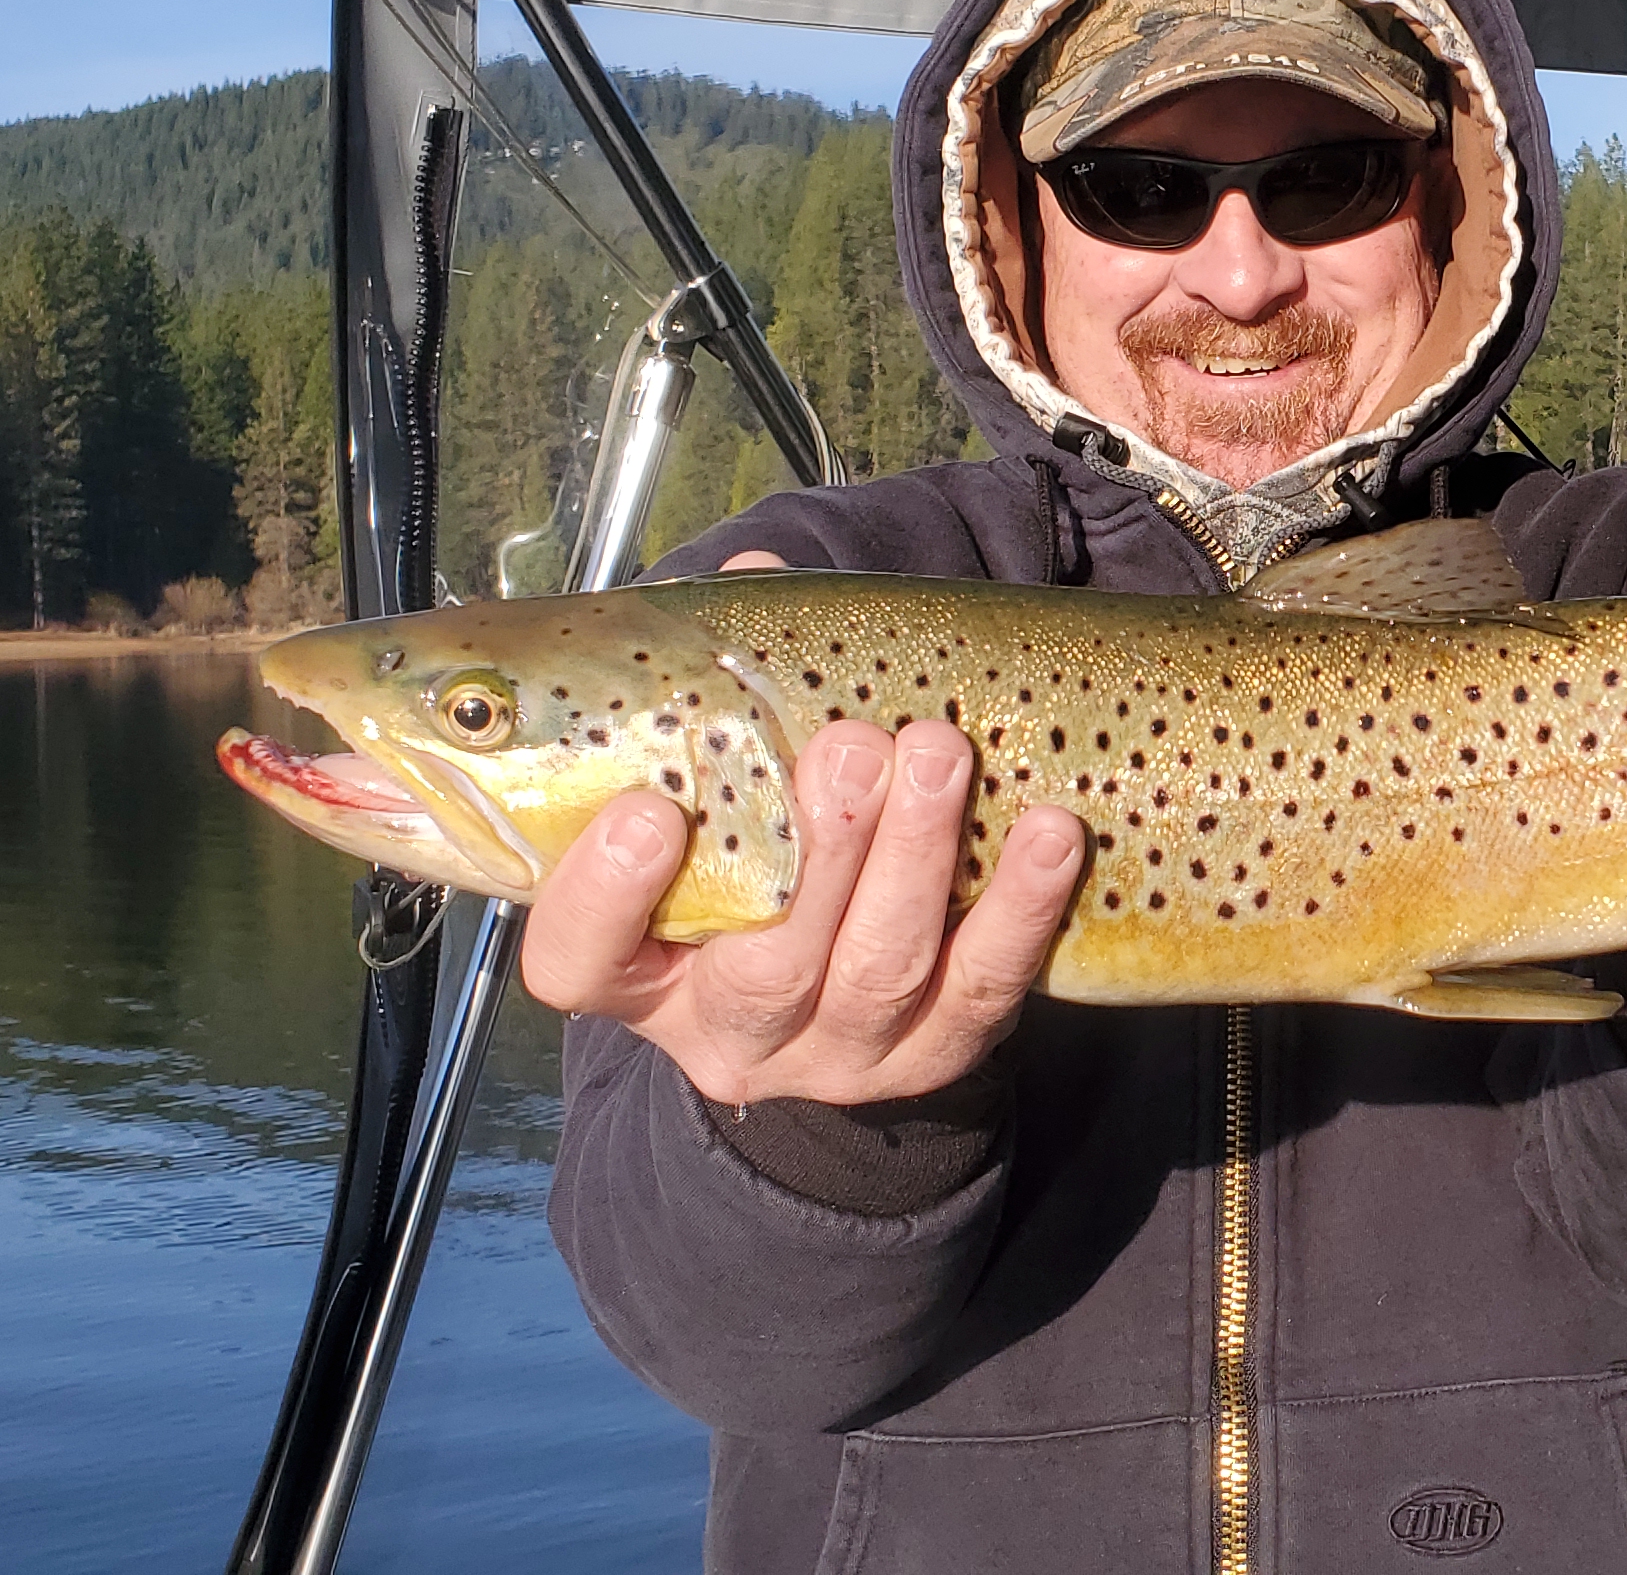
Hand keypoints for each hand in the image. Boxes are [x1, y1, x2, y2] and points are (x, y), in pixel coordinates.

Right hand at [518, 551, 1090, 1105]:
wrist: (847, 969)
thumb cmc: (763, 841)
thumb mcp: (721, 778)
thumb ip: (720, 683)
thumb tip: (759, 570)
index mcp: (639, 968)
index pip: (578, 963)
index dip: (604, 899)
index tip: (652, 809)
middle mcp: (728, 1029)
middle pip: (765, 970)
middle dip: (821, 853)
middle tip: (850, 747)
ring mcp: (838, 1053)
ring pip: (878, 973)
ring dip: (916, 858)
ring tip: (940, 755)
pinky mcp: (935, 1056)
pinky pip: (983, 992)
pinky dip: (1018, 910)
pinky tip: (1047, 834)